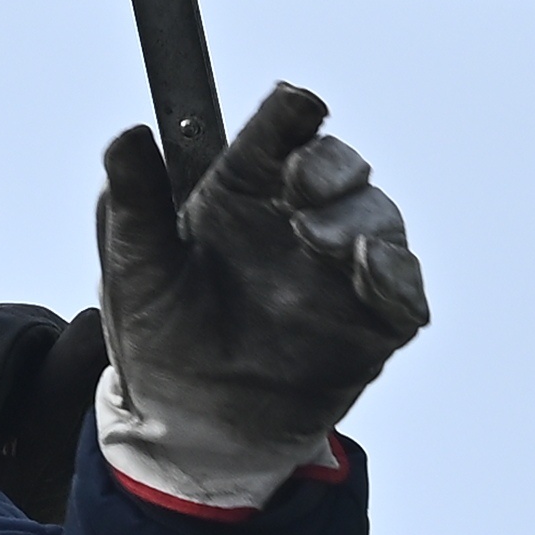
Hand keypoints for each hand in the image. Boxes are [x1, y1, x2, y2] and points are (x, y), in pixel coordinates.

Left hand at [91, 84, 426, 509]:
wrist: (187, 429)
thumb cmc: (160, 339)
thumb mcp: (135, 270)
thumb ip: (133, 204)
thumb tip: (130, 136)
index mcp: (244, 194)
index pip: (280, 134)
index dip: (292, 113)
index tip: (295, 106)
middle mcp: (299, 221)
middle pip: (339, 166)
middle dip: (329, 164)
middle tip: (301, 183)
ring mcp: (341, 272)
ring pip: (377, 219)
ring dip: (357, 218)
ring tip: (318, 237)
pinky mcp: (371, 325)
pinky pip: (403, 292)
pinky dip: (396, 274)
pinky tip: (370, 267)